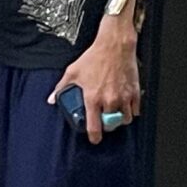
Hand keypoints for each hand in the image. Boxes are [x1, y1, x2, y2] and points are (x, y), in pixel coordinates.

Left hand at [53, 17, 141, 141]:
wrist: (115, 47)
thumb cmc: (94, 58)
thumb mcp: (72, 72)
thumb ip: (61, 88)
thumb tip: (51, 99)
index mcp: (93, 98)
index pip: (94, 125)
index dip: (94, 136)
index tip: (94, 139)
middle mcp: (109, 100)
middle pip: (110, 124)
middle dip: (106, 124)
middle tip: (103, 120)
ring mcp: (124, 98)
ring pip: (124, 119)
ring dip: (119, 119)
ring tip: (113, 113)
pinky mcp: (135, 93)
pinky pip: (135, 110)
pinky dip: (130, 111)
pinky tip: (124, 106)